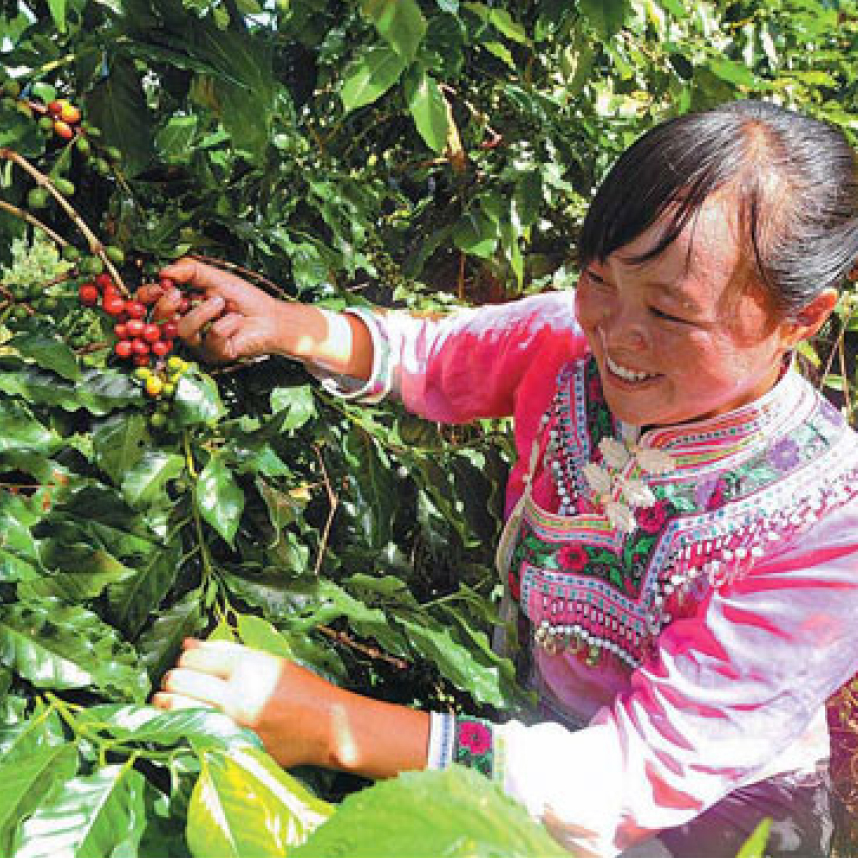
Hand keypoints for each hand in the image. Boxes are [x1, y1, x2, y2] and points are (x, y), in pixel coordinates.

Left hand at [152, 639, 336, 768]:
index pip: (194, 658)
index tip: (187, 661)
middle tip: (174, 680)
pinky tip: (182, 720)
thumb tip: (188, 645)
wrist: (327, 726)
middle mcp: (236, 697)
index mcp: (247, 669)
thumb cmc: (301, 688)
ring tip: (168, 699)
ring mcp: (231, 727)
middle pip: (179, 682)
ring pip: (177, 710)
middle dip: (172, 678)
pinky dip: (181, 726)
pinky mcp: (231, 750)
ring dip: (167, 702)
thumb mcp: (268, 660)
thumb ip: (227, 651)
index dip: (185, 658)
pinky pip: (191, 735)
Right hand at [154, 258, 287, 363]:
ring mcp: (200, 342)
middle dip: (167, 305)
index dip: (148, 296)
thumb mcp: (215, 277)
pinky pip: (211, 339)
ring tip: (222, 303)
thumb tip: (163, 271)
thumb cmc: (244, 299)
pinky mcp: (215, 354)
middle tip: (180, 293)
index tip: (158, 286)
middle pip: (160, 321)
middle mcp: (188, 325)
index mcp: (184, 305)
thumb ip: (190, 270)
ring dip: (204, 312)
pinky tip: (237, 321)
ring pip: (184, 330)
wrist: (270, 317)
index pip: (154, 303)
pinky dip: (226, 324)